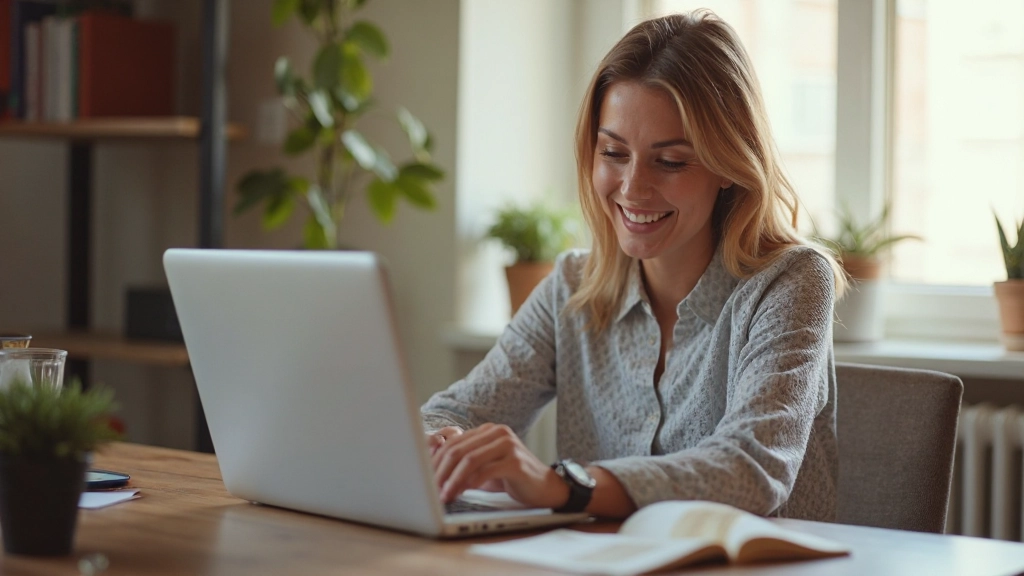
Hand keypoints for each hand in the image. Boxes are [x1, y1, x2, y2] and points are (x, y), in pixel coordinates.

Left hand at [430, 423, 568, 508]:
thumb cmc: (512, 478)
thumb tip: (433, 475)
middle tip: (429, 489)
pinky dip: (469, 483)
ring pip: (469, 460)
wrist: (545, 487)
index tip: (424, 479)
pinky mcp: (516, 461)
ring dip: (452, 480)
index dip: (435, 461)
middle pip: (458, 450)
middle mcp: (497, 432)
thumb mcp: (485, 468)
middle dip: (440, 471)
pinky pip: (486, 470)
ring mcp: (508, 445)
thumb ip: (465, 465)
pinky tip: (461, 493)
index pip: (453, 443)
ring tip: (444, 495)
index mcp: (487, 430)